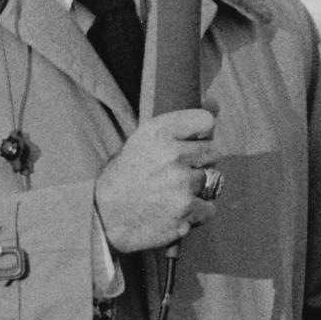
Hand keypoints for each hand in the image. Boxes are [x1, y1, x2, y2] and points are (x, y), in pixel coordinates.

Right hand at [95, 109, 218, 251]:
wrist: (105, 217)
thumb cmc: (126, 176)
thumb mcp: (144, 140)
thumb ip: (181, 124)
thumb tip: (215, 102)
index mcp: (159, 131)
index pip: (206, 122)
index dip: (202, 135)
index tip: (191, 145)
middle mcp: (173, 154)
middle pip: (214, 153)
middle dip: (200, 164)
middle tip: (176, 175)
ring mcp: (182, 183)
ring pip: (214, 182)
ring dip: (199, 190)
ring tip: (173, 194)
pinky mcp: (187, 209)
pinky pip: (209, 208)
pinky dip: (196, 214)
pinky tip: (175, 212)